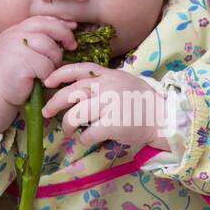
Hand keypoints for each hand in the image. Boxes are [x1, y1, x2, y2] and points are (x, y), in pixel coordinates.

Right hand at [0, 15, 78, 107]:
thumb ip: (38, 40)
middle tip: (72, 46)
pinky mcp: (21, 62)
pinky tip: (40, 80)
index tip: (72, 28)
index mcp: (16, 30)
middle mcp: (15, 35)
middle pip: (48, 27)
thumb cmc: (11, 74)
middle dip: (64, 35)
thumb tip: (68, 28)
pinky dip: (47, 75)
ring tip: (48, 71)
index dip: (59, 23)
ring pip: (49, 48)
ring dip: (55, 60)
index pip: (42, 19)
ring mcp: (16, 47)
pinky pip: (45, 65)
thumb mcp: (22, 51)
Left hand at [41, 63, 165, 149]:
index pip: (79, 69)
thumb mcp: (123, 81)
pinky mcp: (113, 125)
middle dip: (54, 103)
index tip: (47, 82)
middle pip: (71, 94)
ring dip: (67, 125)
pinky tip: (88, 139)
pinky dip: (84, 139)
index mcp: (108, 75)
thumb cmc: (141, 102)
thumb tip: (76, 89)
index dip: (59, 74)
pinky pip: (88, 134)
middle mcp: (107, 87)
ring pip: (75, 115)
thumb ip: (103, 82)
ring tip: (67, 130)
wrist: (162, 118)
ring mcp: (110, 106)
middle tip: (46, 112)